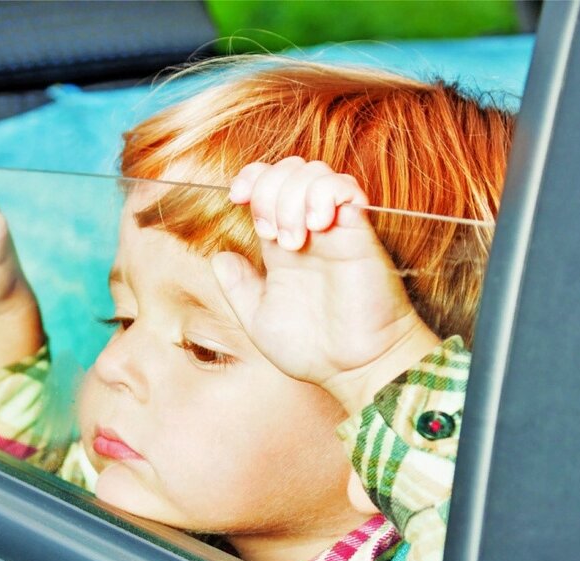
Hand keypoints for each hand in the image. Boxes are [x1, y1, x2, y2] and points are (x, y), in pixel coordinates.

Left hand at [213, 158, 438, 413]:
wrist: (356, 369)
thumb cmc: (313, 351)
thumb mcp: (259, 320)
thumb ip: (238, 287)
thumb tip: (219, 257)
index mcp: (281, 246)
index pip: (265, 186)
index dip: (249, 179)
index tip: (236, 197)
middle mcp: (308, 231)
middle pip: (287, 172)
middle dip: (269, 191)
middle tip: (271, 236)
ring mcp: (335, 230)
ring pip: (314, 173)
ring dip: (293, 197)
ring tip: (295, 240)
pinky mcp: (360, 234)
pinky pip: (345, 188)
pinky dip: (325, 194)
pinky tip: (317, 225)